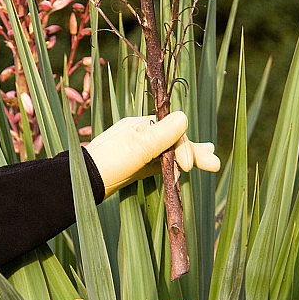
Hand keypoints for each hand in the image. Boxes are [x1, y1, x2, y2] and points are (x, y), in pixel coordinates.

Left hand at [85, 111, 219, 196]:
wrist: (84, 182)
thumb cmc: (109, 162)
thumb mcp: (137, 147)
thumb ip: (162, 134)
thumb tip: (184, 118)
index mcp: (143, 125)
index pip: (174, 134)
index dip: (185, 149)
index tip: (188, 167)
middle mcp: (144, 134)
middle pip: (175, 141)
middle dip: (195, 152)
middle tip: (215, 164)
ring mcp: (141, 150)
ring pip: (171, 152)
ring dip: (190, 156)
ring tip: (210, 160)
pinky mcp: (138, 166)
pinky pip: (162, 164)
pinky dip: (176, 165)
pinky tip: (187, 168)